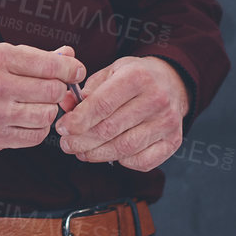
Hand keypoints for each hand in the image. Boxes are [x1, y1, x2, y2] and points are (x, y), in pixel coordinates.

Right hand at [0, 43, 84, 152]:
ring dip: (48, 110)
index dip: (71, 68)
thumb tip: (68, 54)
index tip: (76, 70)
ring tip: (35, 104)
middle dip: (58, 89)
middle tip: (51, 88)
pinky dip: (37, 129)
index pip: (50, 65)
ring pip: (48, 115)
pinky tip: (25, 119)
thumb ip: (30, 56)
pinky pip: (35, 137)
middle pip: (54, 91)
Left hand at [54, 56, 188, 170]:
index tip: (62, 128)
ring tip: (81, 152)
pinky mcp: (173, 141)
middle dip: (82, 140)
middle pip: (110, 129)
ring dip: (96, 154)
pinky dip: (122, 162)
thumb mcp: (110, 72)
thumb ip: (86, 90)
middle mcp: (157, 99)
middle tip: (66, 144)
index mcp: (137, 77)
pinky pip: (142, 161)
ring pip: (124, 148)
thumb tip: (66, 106)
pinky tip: (110, 154)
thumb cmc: (134, 77)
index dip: (78, 120)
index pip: (102, 105)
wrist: (172, 82)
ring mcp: (167, 122)